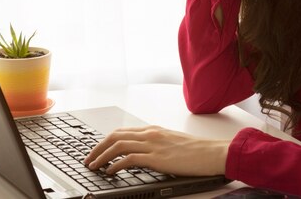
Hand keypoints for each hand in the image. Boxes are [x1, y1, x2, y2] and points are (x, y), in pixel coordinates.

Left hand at [83, 125, 229, 175]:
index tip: (97, 150)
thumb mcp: (172, 143)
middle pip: (115, 136)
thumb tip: (143, 154)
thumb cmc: (196, 151)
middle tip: (89, 159)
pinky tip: (110, 171)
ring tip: (93, 166)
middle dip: (98, 147)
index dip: (106, 141)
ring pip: (118, 145)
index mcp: (153, 130)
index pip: (122, 132)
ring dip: (102, 156)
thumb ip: (156, 145)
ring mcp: (152, 145)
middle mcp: (150, 134)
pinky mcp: (156, 157)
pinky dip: (115, 164)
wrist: (212, 152)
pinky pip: (128, 159)